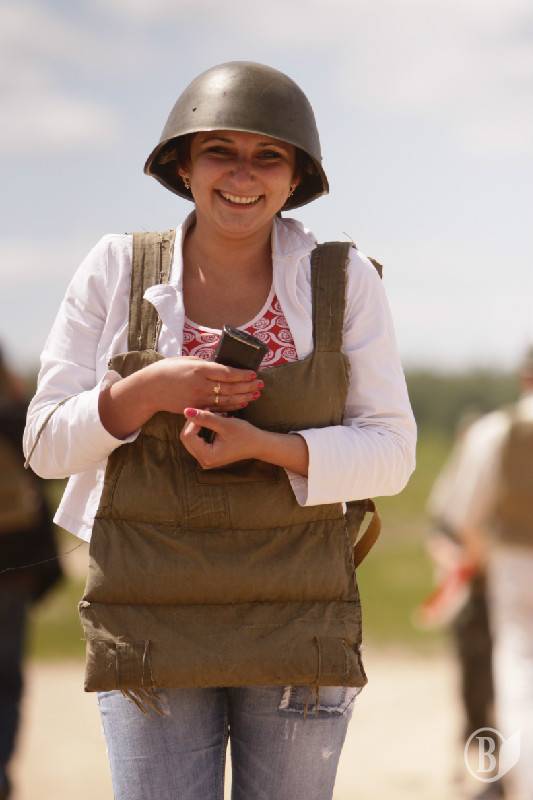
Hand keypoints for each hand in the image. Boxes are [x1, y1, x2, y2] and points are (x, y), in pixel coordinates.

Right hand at [145, 356, 262, 414]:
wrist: (150, 389)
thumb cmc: (167, 370)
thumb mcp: (186, 360)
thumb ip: (204, 363)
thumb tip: (220, 363)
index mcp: (199, 369)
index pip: (227, 373)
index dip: (242, 374)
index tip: (254, 374)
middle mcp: (201, 385)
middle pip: (230, 387)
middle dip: (247, 386)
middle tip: (261, 385)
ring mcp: (198, 398)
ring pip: (226, 400)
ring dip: (243, 397)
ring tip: (255, 394)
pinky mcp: (195, 408)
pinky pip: (217, 408)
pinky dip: (230, 407)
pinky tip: (241, 404)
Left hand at [180, 408, 264, 467]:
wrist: (258, 445)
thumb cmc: (245, 435)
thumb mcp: (224, 424)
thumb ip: (205, 418)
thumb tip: (186, 411)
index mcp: (207, 456)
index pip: (188, 436)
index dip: (193, 421)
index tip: (207, 410)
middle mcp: (203, 461)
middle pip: (186, 437)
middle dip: (195, 422)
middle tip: (209, 411)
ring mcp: (204, 459)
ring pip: (190, 437)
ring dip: (199, 423)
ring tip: (215, 415)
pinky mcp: (207, 455)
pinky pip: (197, 439)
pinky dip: (203, 428)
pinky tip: (214, 421)